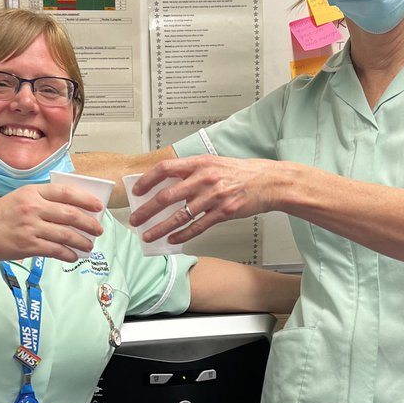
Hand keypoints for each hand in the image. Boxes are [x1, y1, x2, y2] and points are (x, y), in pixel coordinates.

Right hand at [0, 183, 103, 262]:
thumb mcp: (20, 197)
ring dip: (81, 241)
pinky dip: (67, 254)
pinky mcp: (28, 245)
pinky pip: (55, 250)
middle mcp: (33, 208)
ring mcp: (30, 227)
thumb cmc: (0, 215)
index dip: (85, 199)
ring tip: (89, 245)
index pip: (65, 192)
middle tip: (98, 229)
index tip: (98, 206)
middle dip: (89, 223)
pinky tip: (73, 256)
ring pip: (65, 234)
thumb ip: (43, 199)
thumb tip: (72, 209)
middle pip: (70, 214)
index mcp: (33, 192)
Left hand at [129, 155, 277, 243]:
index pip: (165, 169)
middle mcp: (204, 179)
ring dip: (161, 228)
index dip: (147, 180)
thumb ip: (191, 171)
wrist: (267, 182)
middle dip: (147, 210)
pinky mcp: (223, 213)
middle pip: (167, 196)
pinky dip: (183, 235)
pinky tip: (173, 239)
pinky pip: (197, 227)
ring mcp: (213, 197)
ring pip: (180, 216)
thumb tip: (166, 183)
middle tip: (135, 219)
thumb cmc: (240, 172)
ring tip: (148, 235)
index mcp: (199, 163)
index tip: (136, 191)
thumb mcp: (213, 163)